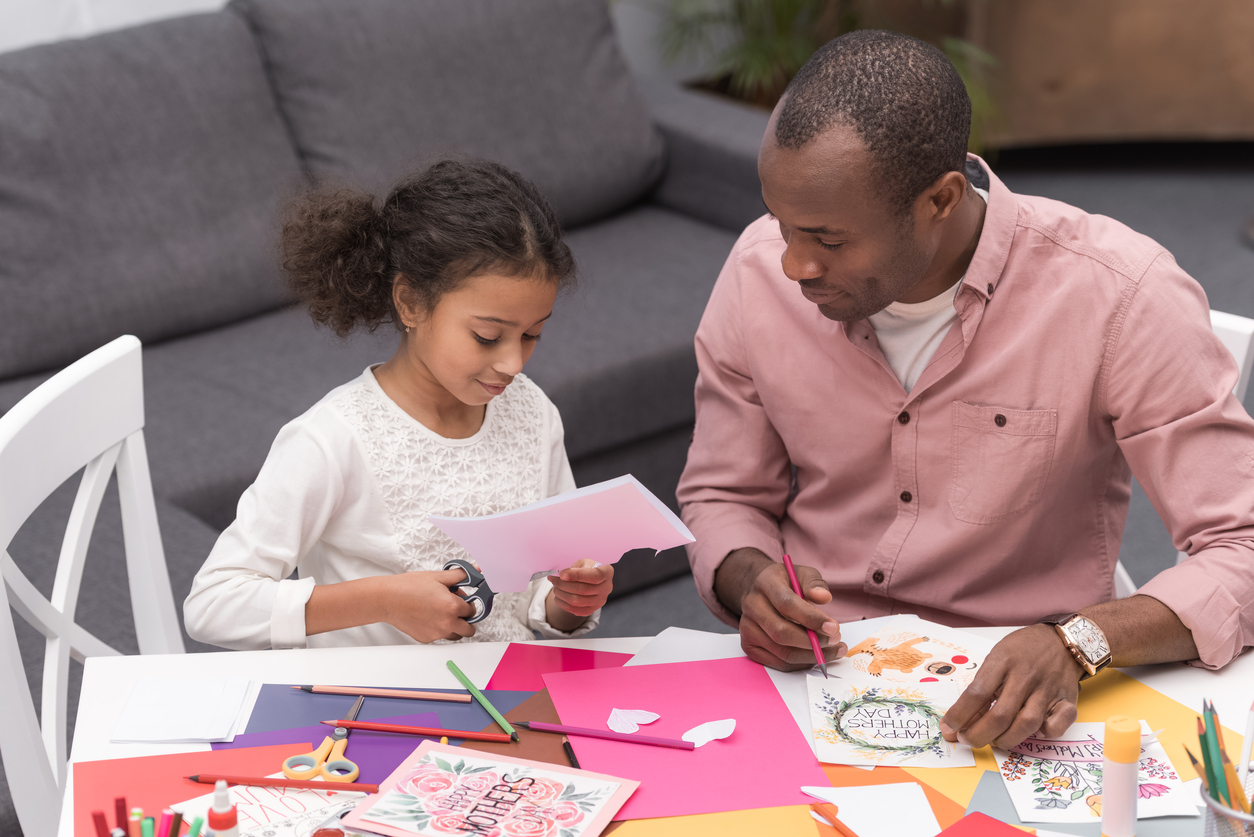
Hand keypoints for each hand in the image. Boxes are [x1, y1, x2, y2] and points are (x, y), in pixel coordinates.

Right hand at [380, 569, 478, 642]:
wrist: (387, 599)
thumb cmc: (409, 587)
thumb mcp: (438, 577)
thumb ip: (461, 575)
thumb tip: (477, 570)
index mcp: (452, 607)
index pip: (472, 610)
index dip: (468, 603)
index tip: (462, 600)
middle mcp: (446, 623)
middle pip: (469, 629)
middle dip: (466, 619)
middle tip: (457, 610)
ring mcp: (436, 633)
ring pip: (456, 636)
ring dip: (455, 627)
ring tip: (443, 613)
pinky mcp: (426, 639)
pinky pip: (440, 637)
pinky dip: (439, 630)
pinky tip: (430, 617)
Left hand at [548, 559, 613, 616]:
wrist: (592, 579)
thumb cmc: (587, 568)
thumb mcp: (583, 562)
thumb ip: (574, 568)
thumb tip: (559, 575)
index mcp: (606, 572)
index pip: (594, 576)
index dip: (577, 575)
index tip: (562, 574)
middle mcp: (606, 588)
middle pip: (583, 589)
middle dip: (563, 584)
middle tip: (553, 579)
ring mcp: (600, 601)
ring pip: (577, 601)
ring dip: (561, 594)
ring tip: (555, 587)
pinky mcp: (592, 609)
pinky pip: (575, 610)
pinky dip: (563, 604)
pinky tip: (558, 596)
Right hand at [720, 549, 844, 670]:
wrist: (760, 592)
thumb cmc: (786, 584)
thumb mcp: (802, 574)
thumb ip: (815, 583)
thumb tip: (824, 597)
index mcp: (765, 583)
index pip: (786, 604)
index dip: (811, 618)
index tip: (833, 627)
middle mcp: (752, 606)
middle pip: (781, 632)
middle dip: (813, 641)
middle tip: (836, 640)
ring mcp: (747, 628)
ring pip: (782, 652)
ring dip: (811, 655)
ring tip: (833, 650)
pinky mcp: (749, 645)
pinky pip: (778, 663)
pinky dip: (801, 663)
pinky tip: (816, 656)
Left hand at [941, 624, 1082, 749]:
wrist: (1061, 641)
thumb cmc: (1022, 651)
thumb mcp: (996, 658)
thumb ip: (982, 688)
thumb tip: (960, 720)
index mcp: (1003, 661)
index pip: (976, 694)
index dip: (959, 716)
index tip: (948, 728)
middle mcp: (1026, 676)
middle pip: (1000, 715)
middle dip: (978, 735)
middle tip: (967, 740)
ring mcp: (1048, 689)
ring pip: (1026, 724)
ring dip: (1006, 740)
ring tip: (994, 741)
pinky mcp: (1067, 701)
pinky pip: (1058, 725)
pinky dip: (1045, 734)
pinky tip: (1034, 732)